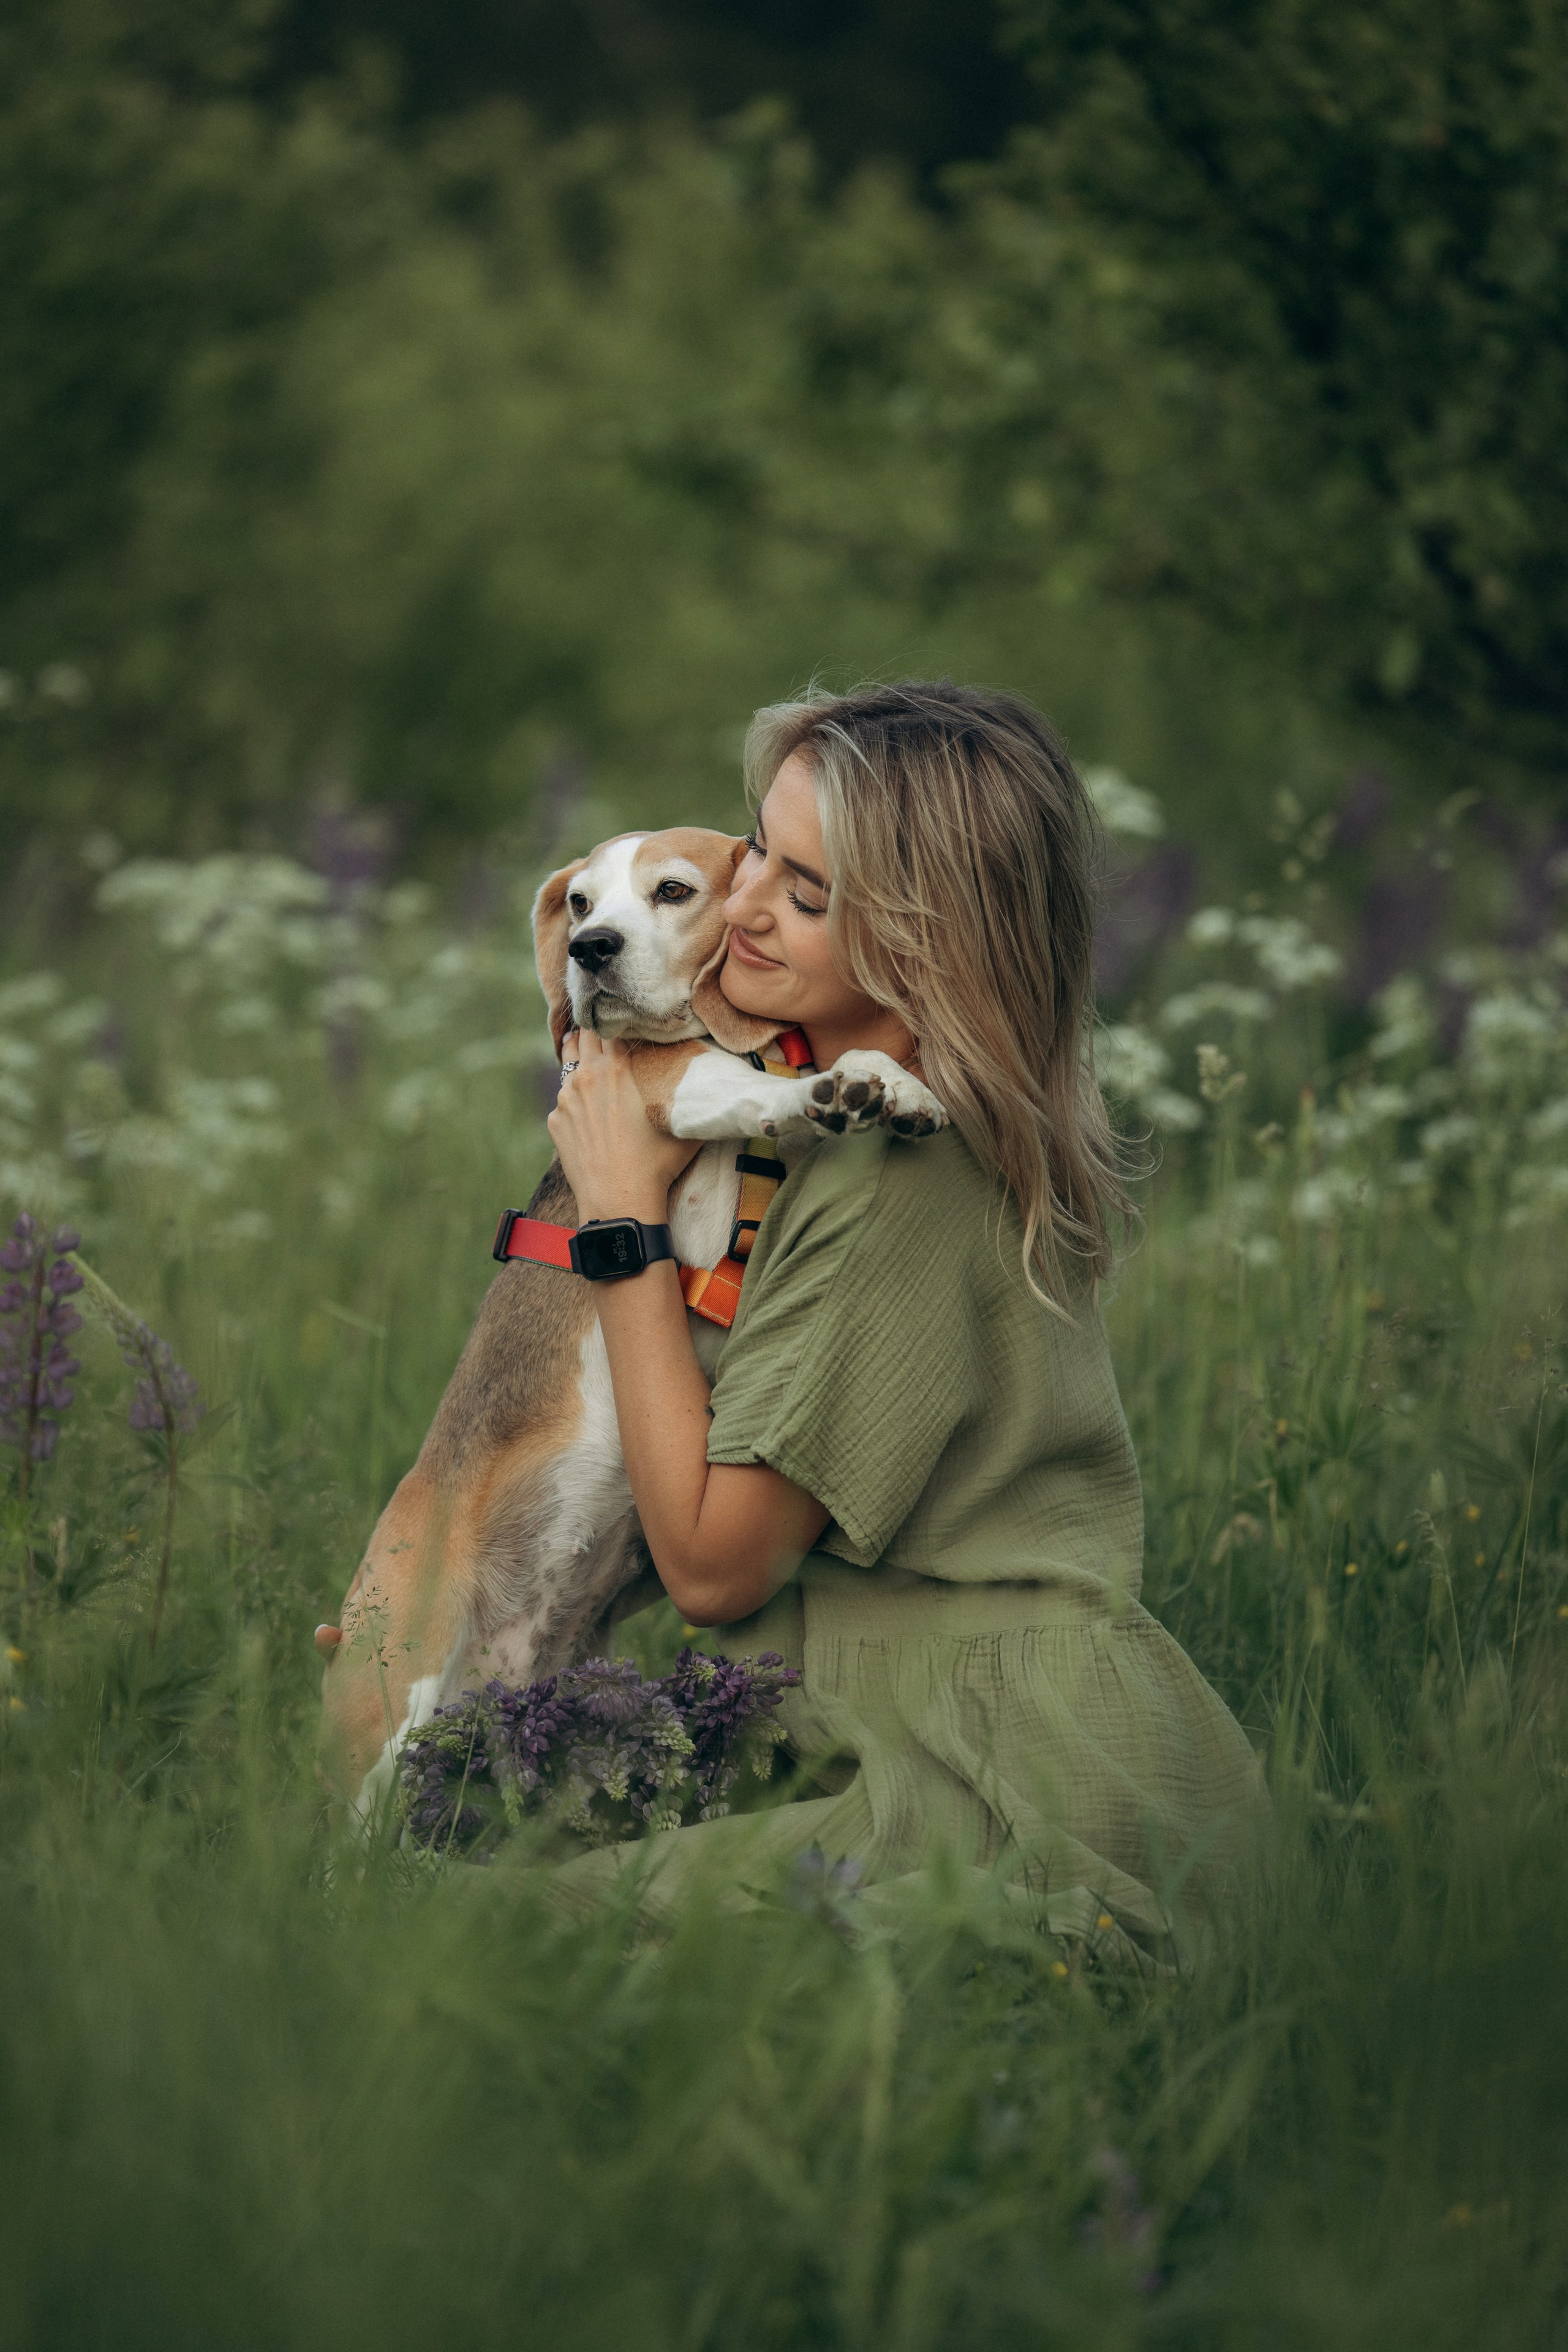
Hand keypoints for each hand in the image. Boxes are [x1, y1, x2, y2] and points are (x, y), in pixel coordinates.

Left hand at [546, 1031, 699, 1223]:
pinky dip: (575, 1101)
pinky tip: (590, 1116)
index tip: (628, 1023)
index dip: (621, 1022)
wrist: (620, 1200)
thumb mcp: (680, 1121)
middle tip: (607, 1035)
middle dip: (595, 1033)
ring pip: (569, 1065)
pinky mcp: (555, 1121)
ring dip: (581, 1063)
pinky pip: (564, 1102)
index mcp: (615, 1068)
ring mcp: (565, 1099)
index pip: (613, 1026)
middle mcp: (585, 1076)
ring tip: (594, 1070)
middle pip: (584, 1035)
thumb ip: (688, 1091)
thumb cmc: (656, 1163)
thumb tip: (708, 1076)